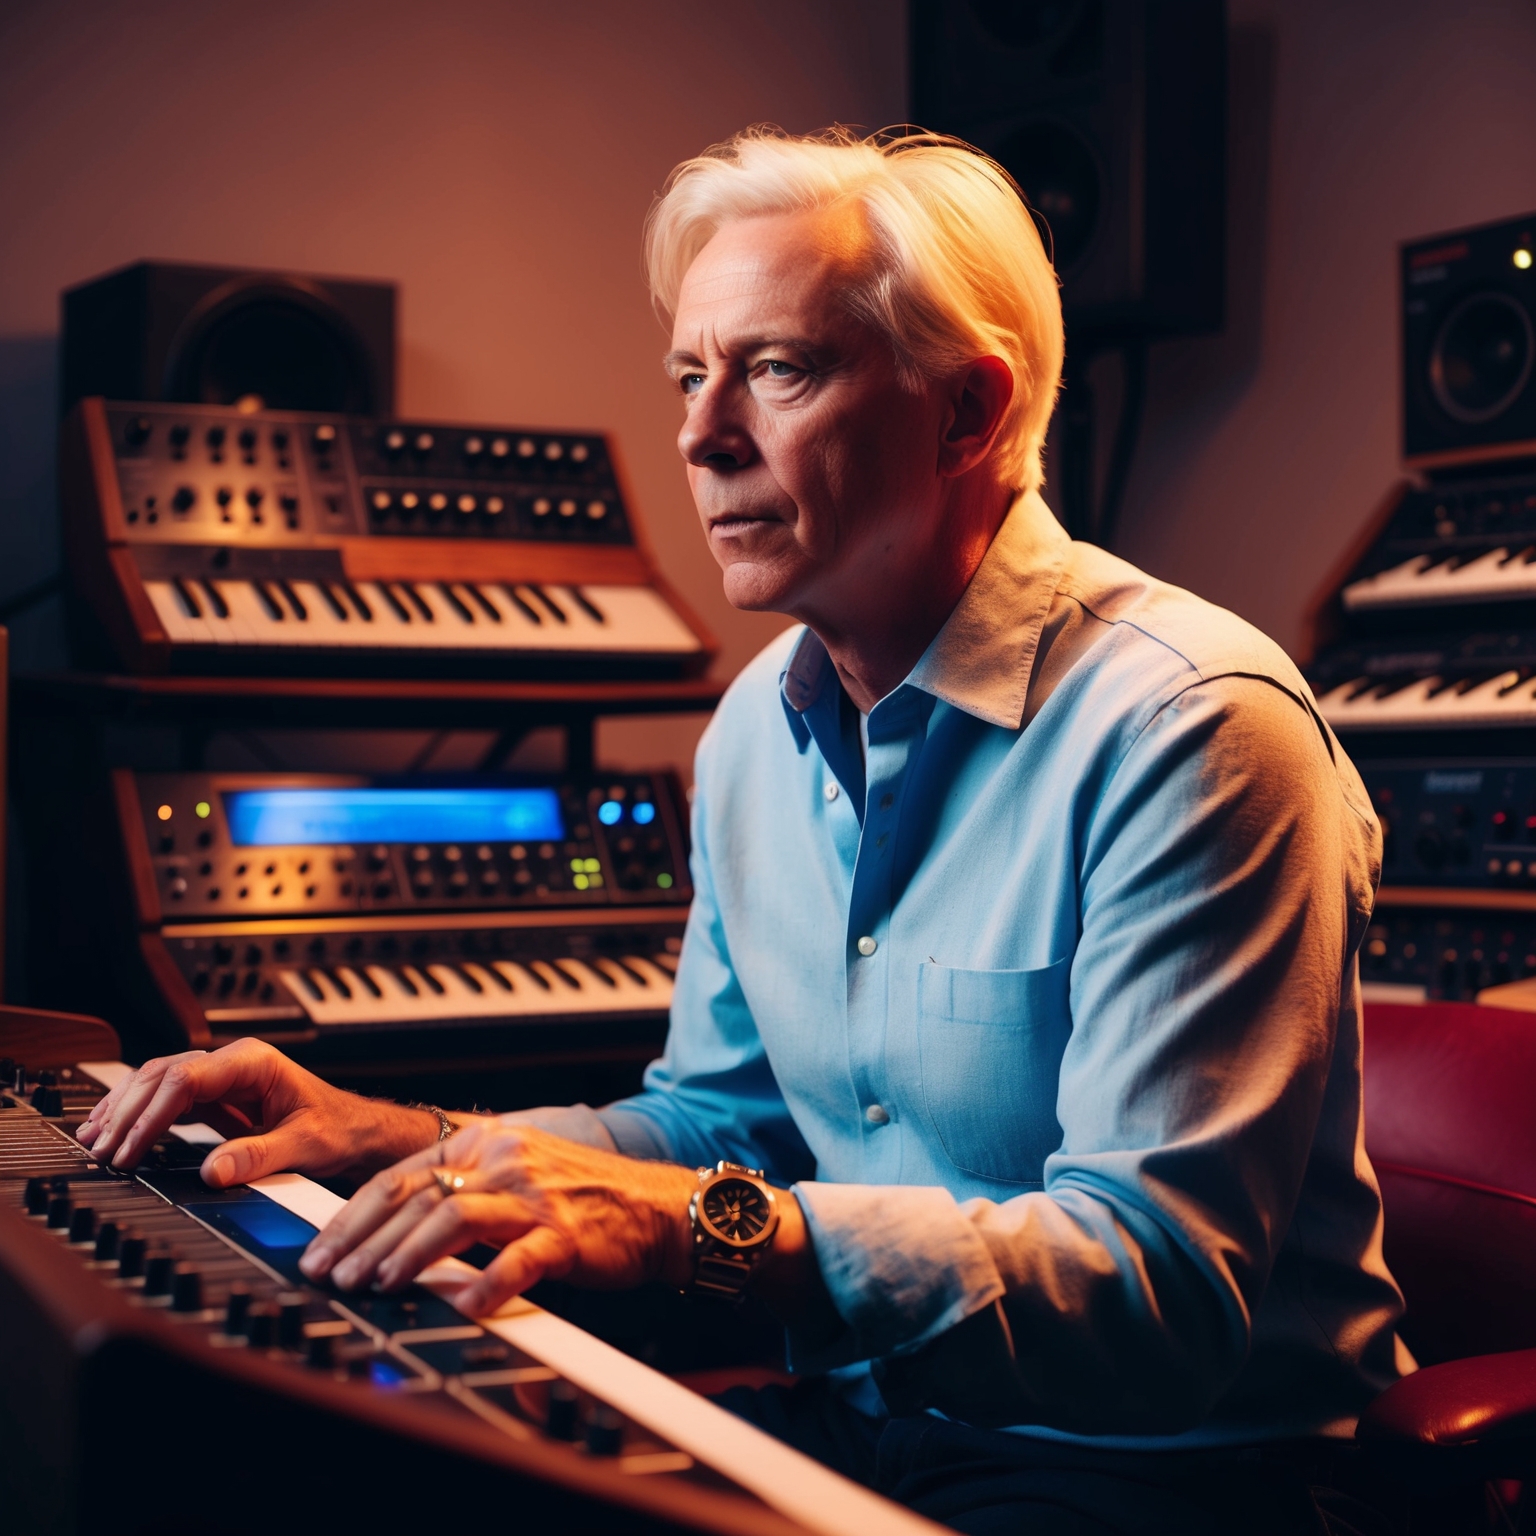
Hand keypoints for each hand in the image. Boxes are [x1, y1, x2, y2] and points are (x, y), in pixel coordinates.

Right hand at [75, 1039, 442, 1186]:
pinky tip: (115, 1131)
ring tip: (95, 1139)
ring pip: (157, 1082)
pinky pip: (166, 1100)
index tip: (130, 1149)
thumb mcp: (306, 1145)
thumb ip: (260, 1156)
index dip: (151, 1114)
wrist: (358, 1131)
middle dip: (128, 1111)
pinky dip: (137, 1114)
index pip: (185, 1079)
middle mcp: (233, 1063)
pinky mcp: (216, 1099)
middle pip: (162, 1074)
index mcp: (253, 1062)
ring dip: (124, 1108)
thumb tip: (213, 1171)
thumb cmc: (340, 1129)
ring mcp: (222, 1078)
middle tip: (102, 1149)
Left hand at [297, 1118, 698, 1315]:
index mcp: (486, 1142)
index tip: (322, 1250)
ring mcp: (534, 1196)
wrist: (657, 1205)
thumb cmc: (583, 1197)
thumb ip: (461, 1188)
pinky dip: (484, 1284)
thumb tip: (391, 1226)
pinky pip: (515, 1259)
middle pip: (415, 1197)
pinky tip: (463, 1306)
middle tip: (332, 1276)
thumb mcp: (515, 1175)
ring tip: (376, 1287)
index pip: (400, 1175)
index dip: (353, 1216)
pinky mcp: (564, 1233)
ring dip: (405, 1256)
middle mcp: (505, 1160)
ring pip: (452, 1218)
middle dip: (363, 1241)